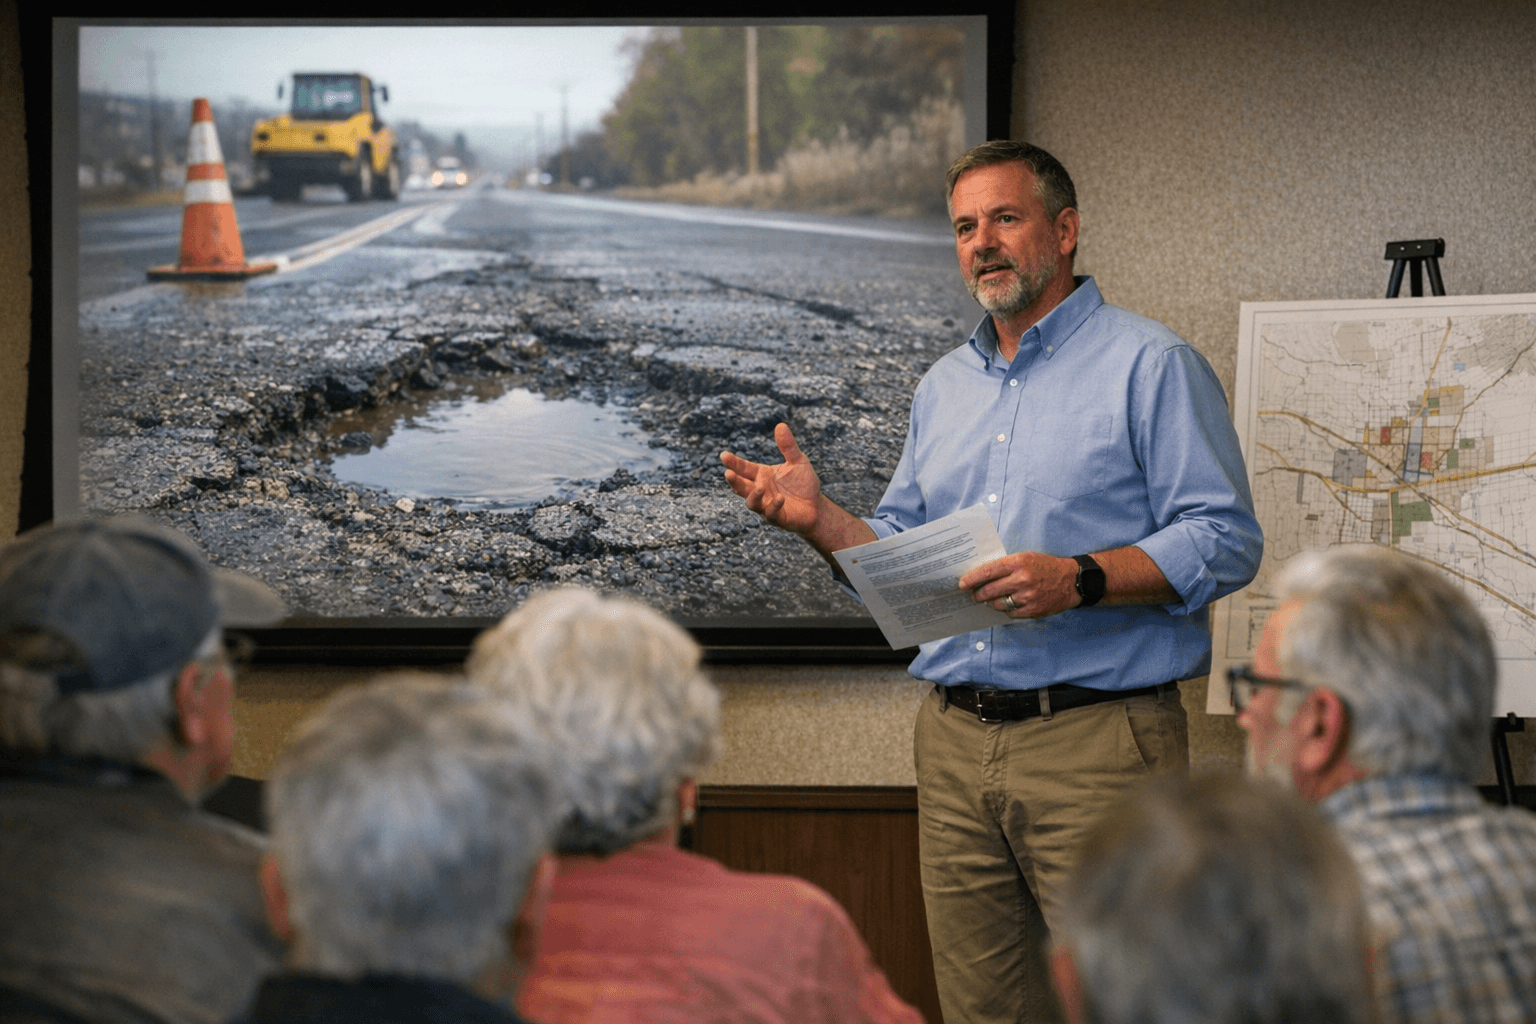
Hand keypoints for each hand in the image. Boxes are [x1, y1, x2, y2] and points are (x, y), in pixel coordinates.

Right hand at [721, 423, 823, 535]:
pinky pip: (772, 513)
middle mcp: (760, 490)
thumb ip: (788, 446)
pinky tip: (780, 498)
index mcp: (761, 475)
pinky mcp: (778, 518)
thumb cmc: (803, 484)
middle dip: (734, 481)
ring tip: (760, 488)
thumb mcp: (798, 461)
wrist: (817, 507)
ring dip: (754, 496)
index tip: (723, 455)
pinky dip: (774, 506)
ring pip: (752, 503)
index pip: (744, 468)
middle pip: (742, 487)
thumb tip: (780, 425)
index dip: (733, 463)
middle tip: (728, 473)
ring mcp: (766, 506)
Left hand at [960, 552, 1078, 618]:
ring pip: (999, 604)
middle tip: (974, 595)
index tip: (962, 583)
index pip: (987, 571)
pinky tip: (1011, 604)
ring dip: (993, 602)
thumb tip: (982, 576)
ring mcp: (1027, 596)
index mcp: (1018, 563)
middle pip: (989, 590)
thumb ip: (1005, 565)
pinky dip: (1008, 609)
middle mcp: (1022, 579)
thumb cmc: (1045, 567)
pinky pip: (1011, 613)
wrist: (1072, 580)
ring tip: (994, 599)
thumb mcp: (1026, 558)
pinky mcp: (1032, 610)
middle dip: (978, 594)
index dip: (971, 578)